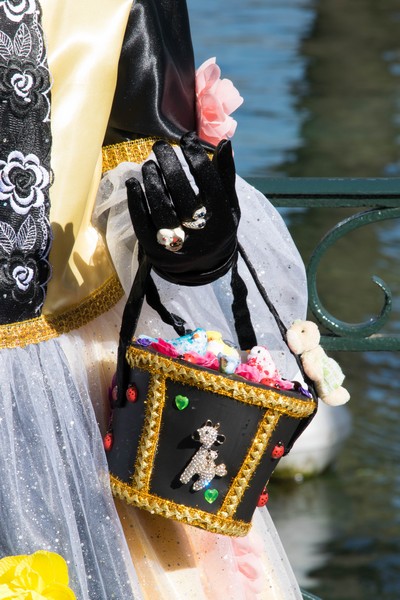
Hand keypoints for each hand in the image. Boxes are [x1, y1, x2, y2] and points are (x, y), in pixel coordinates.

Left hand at [125, 131, 239, 284]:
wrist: (202, 267)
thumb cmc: (215, 226)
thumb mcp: (228, 205)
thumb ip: (225, 176)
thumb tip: (223, 142)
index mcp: (223, 219)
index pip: (209, 181)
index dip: (196, 156)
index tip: (186, 138)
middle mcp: (202, 233)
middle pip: (183, 193)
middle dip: (170, 164)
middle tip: (159, 146)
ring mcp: (179, 244)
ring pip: (162, 208)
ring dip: (152, 182)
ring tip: (148, 164)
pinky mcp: (157, 251)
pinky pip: (143, 224)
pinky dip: (136, 202)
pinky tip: (133, 184)